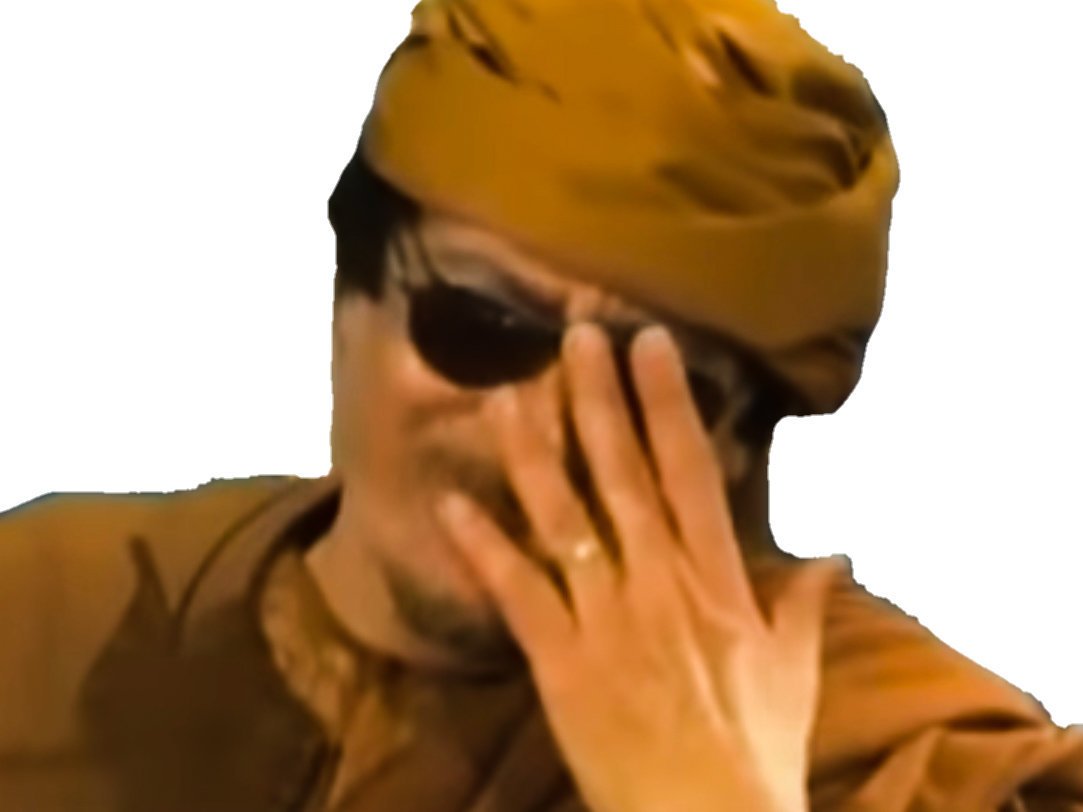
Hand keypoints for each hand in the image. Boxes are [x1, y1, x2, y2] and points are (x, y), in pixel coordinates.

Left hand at [435, 322, 843, 811]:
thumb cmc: (756, 749)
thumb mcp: (794, 672)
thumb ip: (804, 604)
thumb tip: (833, 553)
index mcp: (716, 579)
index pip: (692, 469)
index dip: (668, 401)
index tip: (649, 343)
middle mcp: (659, 582)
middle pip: (623, 474)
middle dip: (599, 399)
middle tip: (575, 334)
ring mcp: (606, 617)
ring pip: (565, 518)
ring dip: (535, 453)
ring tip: (507, 394)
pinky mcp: (560, 659)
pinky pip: (517, 592)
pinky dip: (483, 547)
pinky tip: (450, 502)